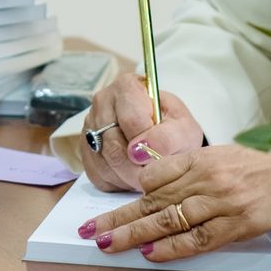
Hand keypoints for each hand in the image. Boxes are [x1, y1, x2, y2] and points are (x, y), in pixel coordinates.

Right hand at [81, 76, 204, 191]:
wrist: (163, 139)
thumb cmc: (173, 129)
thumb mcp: (184, 128)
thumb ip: (168, 137)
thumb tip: (142, 151)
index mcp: (126, 87)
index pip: (132, 119)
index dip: (149, 142)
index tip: (162, 153)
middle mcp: (101, 103)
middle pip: (114, 144)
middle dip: (139, 167)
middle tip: (157, 174)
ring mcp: (89, 128)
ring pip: (105, 162)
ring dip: (130, 176)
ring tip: (149, 175)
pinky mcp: (86, 153)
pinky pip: (98, 175)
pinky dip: (120, 182)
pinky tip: (134, 176)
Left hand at [85, 144, 270, 260]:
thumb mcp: (230, 157)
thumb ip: (197, 170)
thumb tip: (164, 186)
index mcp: (203, 157)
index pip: (156, 174)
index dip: (132, 192)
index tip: (111, 205)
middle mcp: (208, 176)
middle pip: (153, 199)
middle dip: (119, 215)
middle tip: (90, 229)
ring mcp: (223, 200)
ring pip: (168, 218)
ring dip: (134, 233)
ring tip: (108, 244)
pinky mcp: (241, 223)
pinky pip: (199, 238)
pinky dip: (173, 247)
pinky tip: (151, 253)